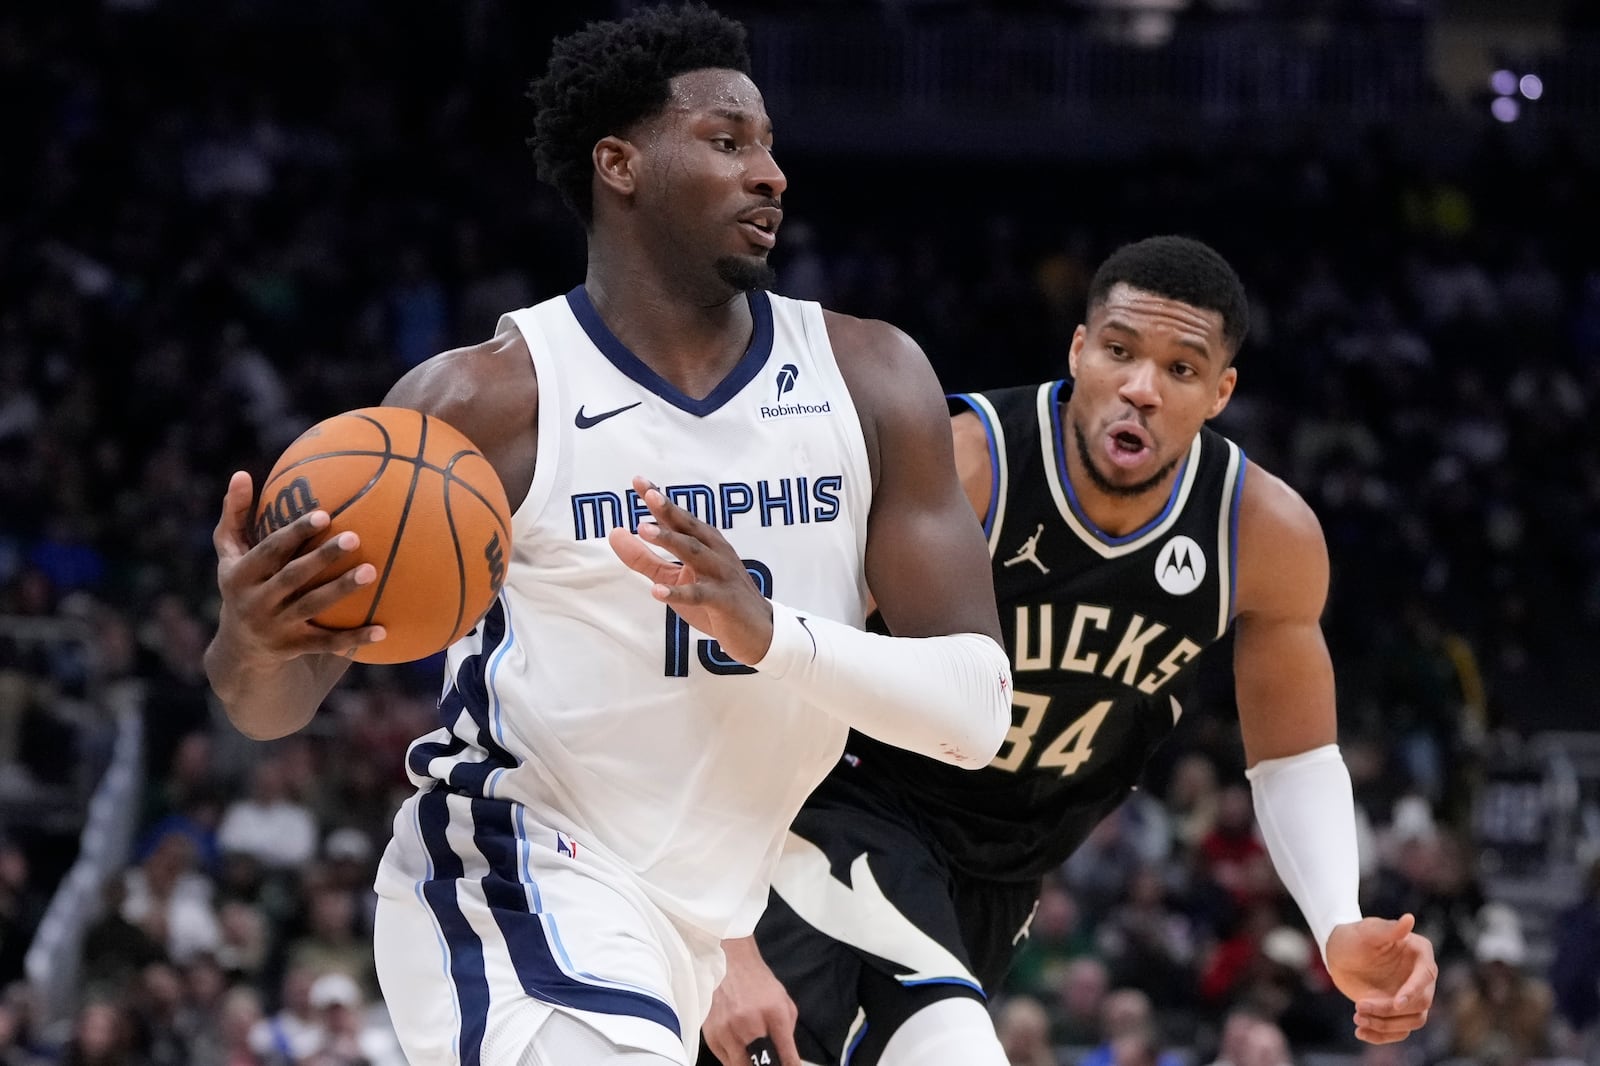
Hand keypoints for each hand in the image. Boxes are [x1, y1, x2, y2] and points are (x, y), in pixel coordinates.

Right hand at [211, 470, 385, 662]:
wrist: (239, 647)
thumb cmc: (242, 583)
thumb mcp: (230, 553)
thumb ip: (236, 516)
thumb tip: (241, 473)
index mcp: (240, 575)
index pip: (269, 550)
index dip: (295, 533)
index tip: (324, 514)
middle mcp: (255, 602)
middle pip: (292, 577)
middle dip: (322, 558)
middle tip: (355, 537)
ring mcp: (275, 626)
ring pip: (313, 607)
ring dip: (341, 590)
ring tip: (371, 571)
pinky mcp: (294, 648)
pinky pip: (327, 643)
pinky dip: (355, 638)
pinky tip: (384, 630)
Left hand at [608, 477, 772, 664]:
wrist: (759, 631)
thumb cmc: (715, 600)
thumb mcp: (675, 577)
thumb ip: (644, 558)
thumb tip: (614, 533)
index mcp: (705, 543)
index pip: (679, 518)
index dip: (660, 500)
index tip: (639, 481)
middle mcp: (715, 553)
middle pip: (689, 528)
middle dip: (668, 510)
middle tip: (649, 495)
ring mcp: (721, 576)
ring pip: (694, 554)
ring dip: (670, 540)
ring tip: (643, 530)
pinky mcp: (723, 601)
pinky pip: (699, 595)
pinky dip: (679, 593)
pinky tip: (657, 592)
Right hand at [702, 938, 801, 1065]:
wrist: (732, 964)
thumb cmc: (760, 984)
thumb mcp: (783, 1004)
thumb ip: (787, 1034)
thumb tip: (787, 1060)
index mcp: (774, 1015)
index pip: (785, 1056)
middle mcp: (750, 1024)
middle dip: (765, 1065)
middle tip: (768, 1060)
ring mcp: (728, 1031)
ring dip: (748, 1063)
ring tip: (753, 1052)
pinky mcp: (712, 1035)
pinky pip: (724, 1061)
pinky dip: (733, 1059)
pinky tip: (739, 1047)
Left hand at [1324, 914, 1436, 1043]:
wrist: (1339, 952)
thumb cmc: (1354, 936)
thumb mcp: (1367, 931)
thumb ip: (1388, 929)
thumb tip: (1409, 918)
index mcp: (1420, 954)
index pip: (1425, 977)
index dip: (1413, 992)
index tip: (1395, 1003)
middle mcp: (1421, 978)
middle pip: (1420, 1004)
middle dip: (1390, 1011)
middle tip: (1359, 1007)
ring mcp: (1410, 996)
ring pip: (1411, 1021)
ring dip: (1385, 1025)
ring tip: (1357, 1018)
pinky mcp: (1396, 1010)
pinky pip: (1398, 1031)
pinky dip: (1381, 1036)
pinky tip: (1360, 1032)